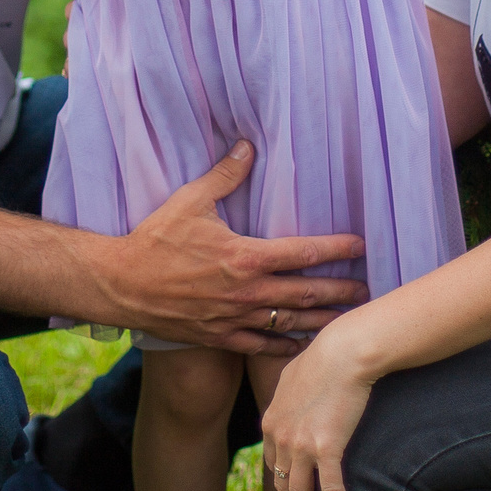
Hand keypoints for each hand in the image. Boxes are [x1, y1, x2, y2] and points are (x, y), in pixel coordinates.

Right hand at [93, 141, 367, 352]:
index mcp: (245, 256)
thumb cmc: (155, 240)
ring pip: (291, 323)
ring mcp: (235, 318)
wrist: (121, 286)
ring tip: (348, 321)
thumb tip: (247, 145)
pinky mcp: (220, 337)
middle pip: (307, 293)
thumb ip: (225, 175)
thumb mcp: (190, 200)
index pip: (303, 252)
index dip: (336, 248)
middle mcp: (247, 292)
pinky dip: (285, 346)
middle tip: (369, 290)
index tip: (361, 245)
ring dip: (322, 321)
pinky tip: (302, 345)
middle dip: (341, 290)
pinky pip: (261, 345)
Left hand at [261, 324, 378, 490]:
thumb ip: (286, 395)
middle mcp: (280, 437)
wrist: (343, 352)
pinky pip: (331, 490)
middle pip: (283, 484)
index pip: (272, 463)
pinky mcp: (326, 448)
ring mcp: (301, 445)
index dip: (283, 482)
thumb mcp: (292, 375)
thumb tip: (290, 398)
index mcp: (270, 422)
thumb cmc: (324, 356)